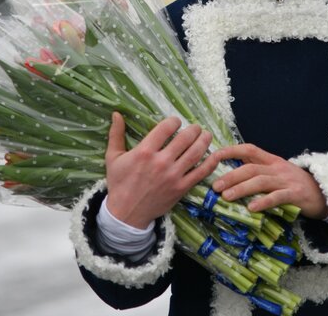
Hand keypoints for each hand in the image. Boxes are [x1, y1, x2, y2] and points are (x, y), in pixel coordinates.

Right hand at [105, 112, 218, 228]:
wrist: (126, 213)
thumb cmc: (119, 184)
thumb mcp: (113, 157)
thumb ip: (116, 134)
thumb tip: (116, 114)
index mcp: (144, 152)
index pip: (166, 128)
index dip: (174, 121)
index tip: (176, 122)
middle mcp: (161, 162)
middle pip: (185, 138)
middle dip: (193, 129)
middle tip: (195, 128)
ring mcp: (173, 176)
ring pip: (196, 153)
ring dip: (204, 140)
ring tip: (206, 135)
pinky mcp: (181, 188)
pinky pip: (201, 173)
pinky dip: (211, 162)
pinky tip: (214, 155)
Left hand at [211, 144, 327, 219]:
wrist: (325, 194)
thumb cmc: (295, 185)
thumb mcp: (277, 173)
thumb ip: (258, 172)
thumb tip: (230, 176)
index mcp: (272, 160)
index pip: (249, 150)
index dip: (231, 151)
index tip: (213, 156)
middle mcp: (277, 168)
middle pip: (251, 168)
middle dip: (231, 176)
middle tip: (215, 186)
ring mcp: (287, 180)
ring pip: (260, 182)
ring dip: (241, 189)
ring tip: (226, 197)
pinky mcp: (295, 195)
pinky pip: (277, 197)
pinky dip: (263, 202)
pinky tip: (251, 208)